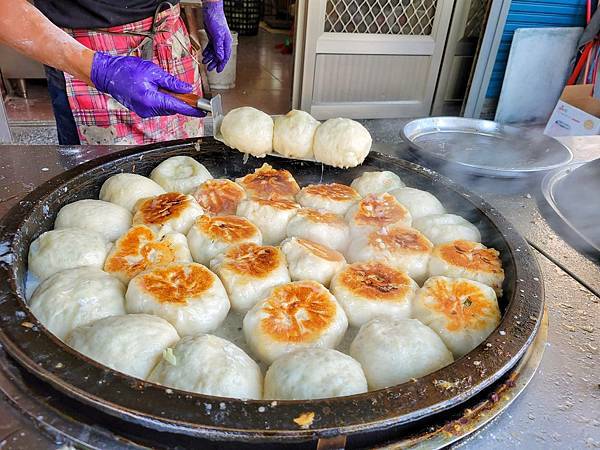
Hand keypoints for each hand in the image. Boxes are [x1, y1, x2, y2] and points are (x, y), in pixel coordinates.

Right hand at [90, 52, 204, 117]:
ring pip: (166, 109)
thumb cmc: (126, 70)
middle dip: (181, 101)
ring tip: (163, 86)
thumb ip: (171, 82)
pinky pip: (158, 108)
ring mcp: (144, 112)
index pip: (177, 107)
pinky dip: (162, 101)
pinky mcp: (142, 111)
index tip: (203, 111)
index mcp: (151, 100)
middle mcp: (148, 109)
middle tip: (187, 92)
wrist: (107, 74)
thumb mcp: (153, 71)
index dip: (192, 109)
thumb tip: (186, 89)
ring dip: (170, 100)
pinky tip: (157, 91)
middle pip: (173, 109)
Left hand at [202, 0, 232, 72]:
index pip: (225, 56)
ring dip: (210, 57)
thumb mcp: (217, 35)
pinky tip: (204, 54)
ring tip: (205, 62)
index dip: (222, 64)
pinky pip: (211, 47)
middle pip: (219, 55)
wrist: (211, 9)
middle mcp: (223, 42)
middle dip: (214, 62)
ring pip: (214, 51)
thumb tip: (220, 57)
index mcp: (226, 42)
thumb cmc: (216, 20)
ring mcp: (218, 39)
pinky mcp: (213, 36)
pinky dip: (208, 51)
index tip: (218, 70)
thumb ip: (218, 47)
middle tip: (209, 69)